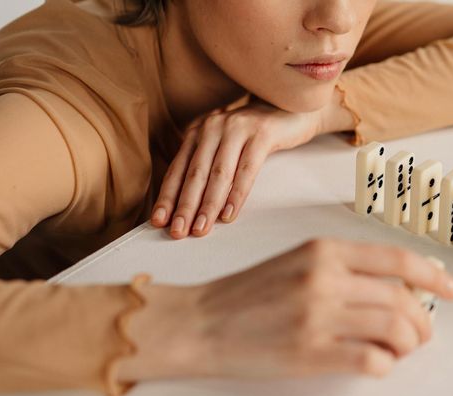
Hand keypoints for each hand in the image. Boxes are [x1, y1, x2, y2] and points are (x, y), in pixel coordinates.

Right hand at [119, 238, 452, 381]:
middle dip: (423, 320)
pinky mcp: (310, 352)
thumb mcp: (298, 261)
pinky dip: (385, 364)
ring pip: (394, 328)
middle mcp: (324, 278)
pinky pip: (371, 360)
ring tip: (401, 349)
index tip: (451, 288)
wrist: (201, 322)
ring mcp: (318, 316)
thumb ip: (344, 268)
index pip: (397, 259)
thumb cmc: (248, 294)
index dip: (433, 275)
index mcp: (324, 250)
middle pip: (401, 298)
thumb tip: (397, 287)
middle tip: (423, 333)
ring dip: (408, 343)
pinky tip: (377, 362)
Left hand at [150, 98, 322, 238]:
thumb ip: (207, 166)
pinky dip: (237, 194)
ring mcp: (237, 128)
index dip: (167, 197)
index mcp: (198, 132)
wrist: (293, 107)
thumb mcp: (225, 146)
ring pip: (219, 174)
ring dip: (208, 204)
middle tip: (178, 231)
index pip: (178, 169)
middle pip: (195, 173)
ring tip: (201, 228)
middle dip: (185, 206)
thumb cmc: (256, 134)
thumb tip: (189, 207)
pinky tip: (230, 214)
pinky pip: (247, 170)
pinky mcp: (262, 134)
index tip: (158, 222)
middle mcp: (213, 126)